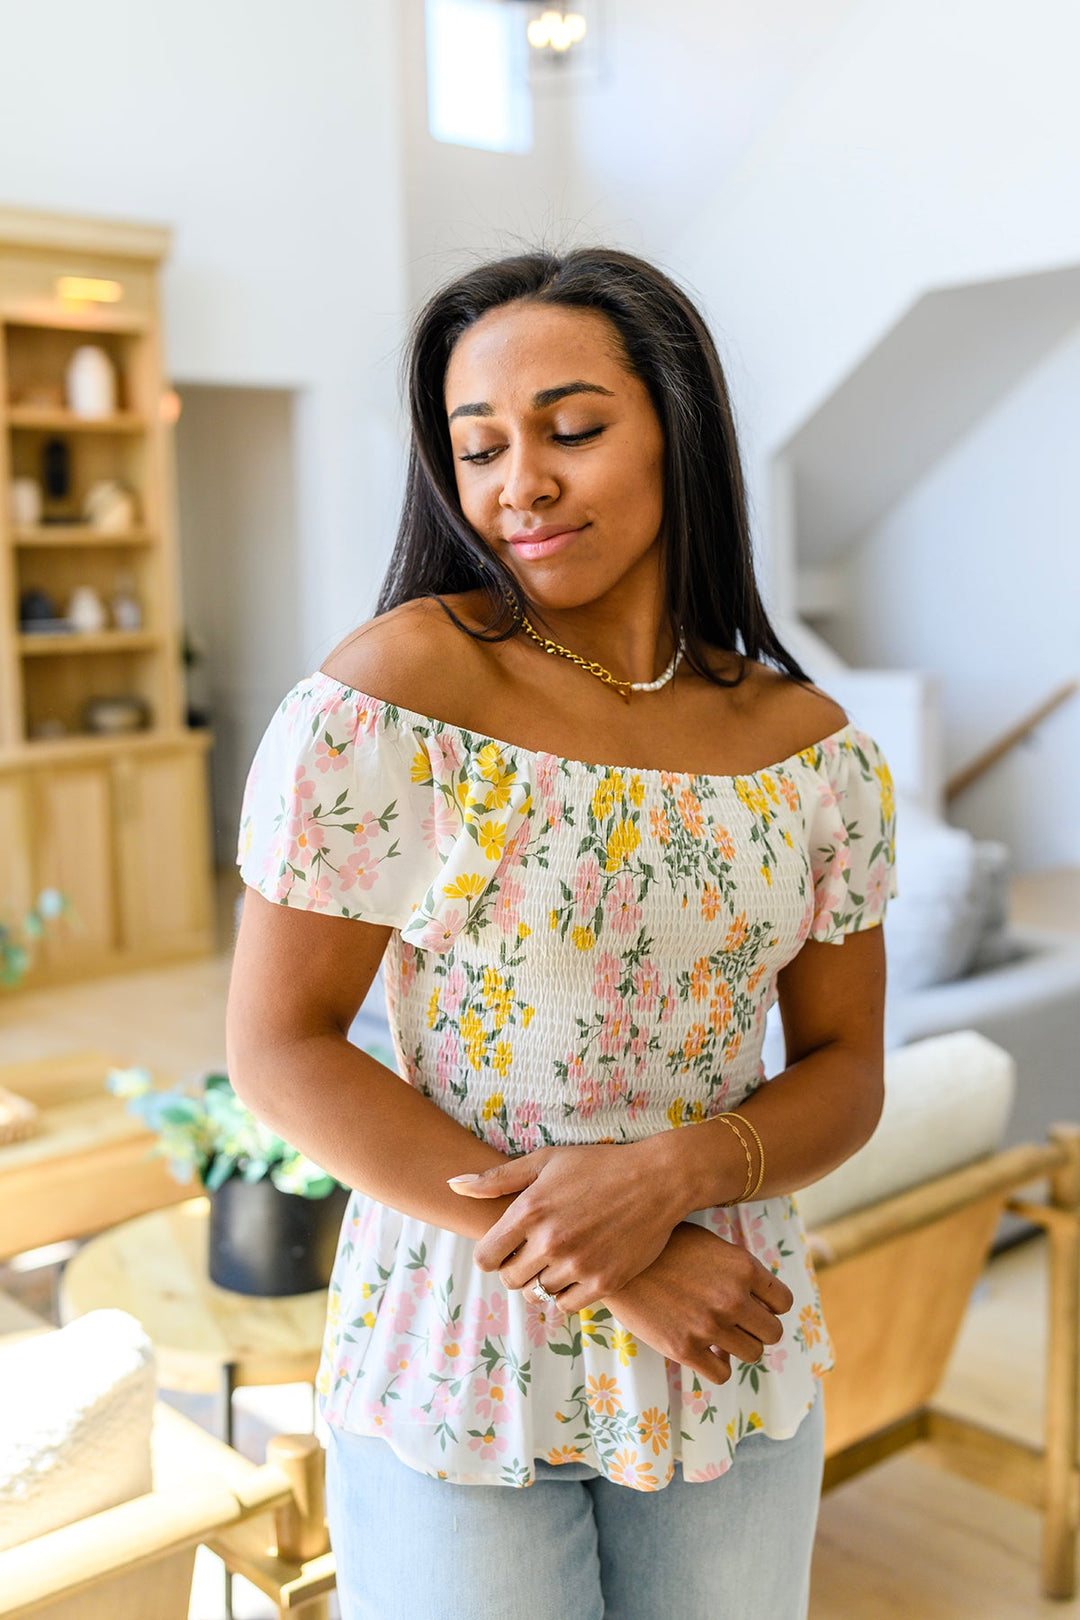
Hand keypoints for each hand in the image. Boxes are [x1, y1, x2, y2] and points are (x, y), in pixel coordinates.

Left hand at [449, 1142, 685, 1314]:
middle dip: (515, 1268)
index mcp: (530, 1210)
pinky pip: (566, 1305)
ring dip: (541, 1282)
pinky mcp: (604, 1282)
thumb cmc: (598, 1165)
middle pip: (509, 1279)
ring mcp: (577, 1264)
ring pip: (537, 1294)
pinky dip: (565, 1295)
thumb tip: (453, 1185)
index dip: (491, 1255)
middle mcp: (549, 1240)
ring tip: (557, 1261)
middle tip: (534, 1253)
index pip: (486, 1258)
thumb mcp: (546, 1161)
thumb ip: (496, 1179)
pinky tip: (575, 1273)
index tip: (505, 1248)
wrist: (657, 1180)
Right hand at [603, 1222, 793, 1387]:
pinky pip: (722, 1374)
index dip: (770, 1306)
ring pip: (751, 1354)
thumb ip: (738, 1269)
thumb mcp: (709, 1243)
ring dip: (738, 1347)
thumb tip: (759, 1299)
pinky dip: (717, 1365)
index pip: (783, 1302)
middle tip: (737, 1324)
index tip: (755, 1306)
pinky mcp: (684, 1350)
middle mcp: (733, 1298)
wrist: (615, 1260)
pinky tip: (703, 1350)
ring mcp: (709, 1326)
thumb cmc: (662, 1246)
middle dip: (757, 1329)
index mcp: (743, 1267)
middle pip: (772, 1333)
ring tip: (718, 1336)